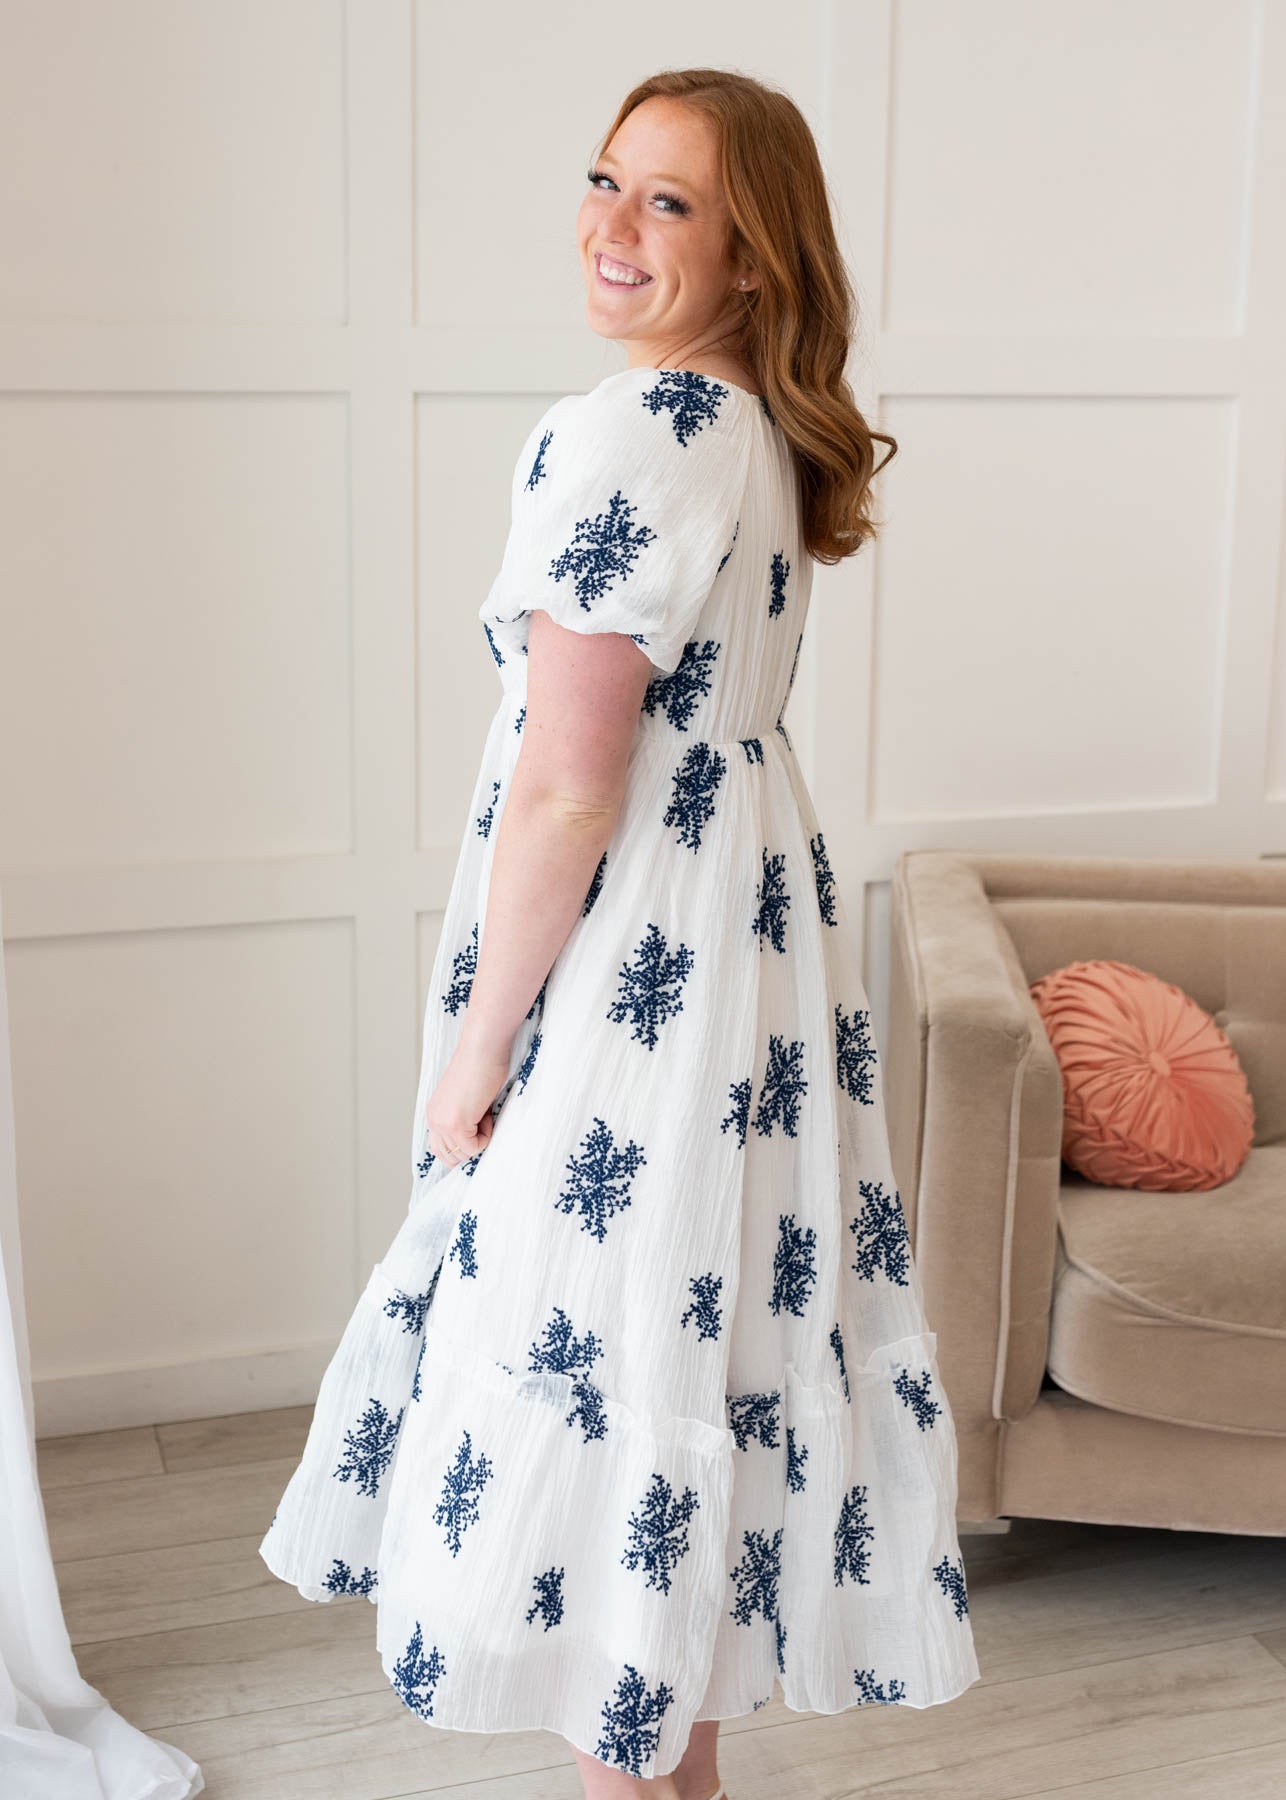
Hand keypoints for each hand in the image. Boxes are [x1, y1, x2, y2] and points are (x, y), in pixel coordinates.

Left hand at [425, 1036, 511, 1167]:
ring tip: (484, 1114)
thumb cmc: (481, 1065)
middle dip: (470, 1146)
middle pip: (449, 1157)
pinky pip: (474, 1147)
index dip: (462, 1144)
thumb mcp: (464, 1098)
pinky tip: (486, 1112)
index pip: (440, 1148)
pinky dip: (486, 1135)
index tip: (478, 1125)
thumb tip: (473, 1136)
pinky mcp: (456, 1124)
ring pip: (462, 1154)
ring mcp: (443, 1123)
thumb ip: (462, 1117)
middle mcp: (434, 1120)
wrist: (482, 1047)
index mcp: (434, 1113)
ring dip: (478, 1140)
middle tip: (482, 1122)